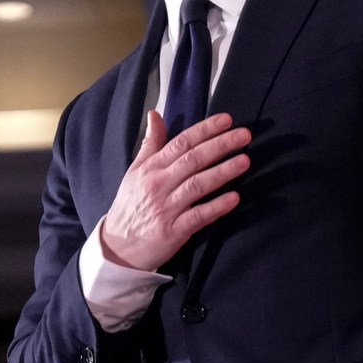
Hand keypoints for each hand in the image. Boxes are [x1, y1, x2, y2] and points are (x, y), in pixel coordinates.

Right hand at [96, 110, 251, 275]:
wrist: (117, 248)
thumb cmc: (130, 206)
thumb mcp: (135, 172)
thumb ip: (150, 144)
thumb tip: (155, 114)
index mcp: (151, 169)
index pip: (181, 143)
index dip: (204, 130)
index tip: (226, 120)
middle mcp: (158, 185)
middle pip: (193, 160)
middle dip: (220, 145)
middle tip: (245, 135)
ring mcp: (166, 208)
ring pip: (197, 185)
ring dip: (222, 172)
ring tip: (244, 161)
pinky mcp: (173, 231)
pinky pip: (198, 216)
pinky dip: (216, 207)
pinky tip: (234, 198)